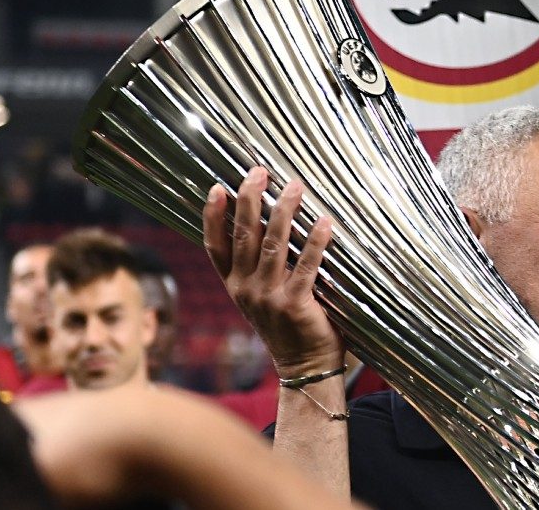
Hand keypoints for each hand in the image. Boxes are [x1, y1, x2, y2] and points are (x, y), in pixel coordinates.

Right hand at [203, 167, 343, 377]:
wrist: (305, 367)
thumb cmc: (288, 325)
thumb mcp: (262, 297)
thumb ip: (260, 267)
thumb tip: (271, 221)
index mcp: (235, 285)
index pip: (215, 246)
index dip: (213, 216)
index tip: (218, 188)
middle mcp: (246, 289)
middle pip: (243, 236)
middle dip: (249, 200)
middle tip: (258, 172)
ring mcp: (268, 297)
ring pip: (273, 245)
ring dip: (284, 212)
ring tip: (294, 186)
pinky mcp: (294, 304)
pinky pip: (306, 265)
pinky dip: (316, 241)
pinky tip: (324, 221)